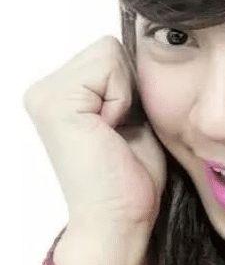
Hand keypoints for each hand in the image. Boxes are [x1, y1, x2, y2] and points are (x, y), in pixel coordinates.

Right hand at [23, 35, 166, 229]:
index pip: (111, 51)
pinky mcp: (56, 101)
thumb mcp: (131, 115)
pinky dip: (123, 99)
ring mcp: (45, 94)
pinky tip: (109, 132)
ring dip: (126, 93)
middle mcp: (44, 90)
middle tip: (120, 131)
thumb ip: (123, 81)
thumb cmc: (130, 176)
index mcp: (59, 92)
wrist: (119, 220)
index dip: (132, 86)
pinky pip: (110, 66)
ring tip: (114, 132)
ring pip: (111, 51)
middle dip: (129, 87)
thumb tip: (139, 44)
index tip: (123, 126)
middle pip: (111, 47)